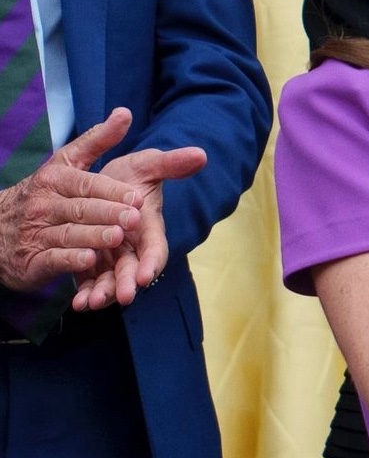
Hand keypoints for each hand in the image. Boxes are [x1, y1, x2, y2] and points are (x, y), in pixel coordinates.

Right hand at [0, 107, 146, 293]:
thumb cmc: (45, 194)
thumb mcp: (66, 163)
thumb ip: (97, 141)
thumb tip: (125, 113)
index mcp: (55, 179)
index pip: (86, 184)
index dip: (112, 191)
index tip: (139, 197)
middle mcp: (44, 204)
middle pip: (80, 208)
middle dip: (108, 213)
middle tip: (135, 218)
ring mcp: (37, 232)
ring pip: (68, 233)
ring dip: (93, 236)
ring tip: (118, 237)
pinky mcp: (33, 259)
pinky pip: (53, 258)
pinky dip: (70, 259)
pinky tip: (88, 260)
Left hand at [72, 140, 206, 310]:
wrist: (104, 185)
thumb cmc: (129, 176)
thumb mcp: (147, 165)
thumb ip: (171, 164)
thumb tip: (201, 155)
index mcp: (148, 227)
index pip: (156, 248)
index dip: (152, 262)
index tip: (147, 275)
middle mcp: (133, 246)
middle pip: (134, 269)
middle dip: (129, 283)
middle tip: (124, 296)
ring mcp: (113, 257)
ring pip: (111, 279)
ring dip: (105, 292)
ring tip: (92, 302)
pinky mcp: (94, 263)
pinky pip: (90, 280)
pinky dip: (86, 292)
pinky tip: (78, 302)